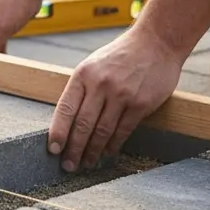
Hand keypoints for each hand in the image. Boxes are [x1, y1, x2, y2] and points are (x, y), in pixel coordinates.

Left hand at [49, 27, 184, 172]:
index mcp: (83, 75)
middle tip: (68, 166)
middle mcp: (100, 85)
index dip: (58, 132)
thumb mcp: (93, 65)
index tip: (53, 149)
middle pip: (82, 125)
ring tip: (86, 164)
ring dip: (93, 151)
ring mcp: (122, 95)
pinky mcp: (141, 103)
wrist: (156, 43)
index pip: (65, 109)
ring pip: (102, 131)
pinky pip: (123, 130)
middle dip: (74, 149)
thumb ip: (81, 89)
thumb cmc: (120, 56)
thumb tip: (67, 121)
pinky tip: (107, 153)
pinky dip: (113, 144)